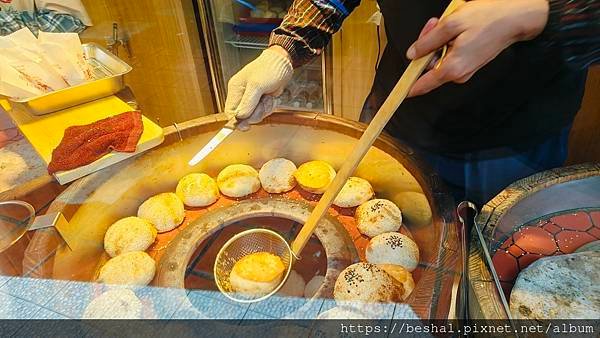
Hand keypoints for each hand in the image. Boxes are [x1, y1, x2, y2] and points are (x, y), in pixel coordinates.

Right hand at [224, 46, 293, 129]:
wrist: (283, 63)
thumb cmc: (268, 68)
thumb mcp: (257, 85)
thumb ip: (247, 102)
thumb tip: (239, 117)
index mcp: (235, 89)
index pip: (230, 112)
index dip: (237, 121)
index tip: (246, 125)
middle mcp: (242, 95)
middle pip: (244, 116)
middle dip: (256, 112)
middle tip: (263, 101)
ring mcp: (252, 99)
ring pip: (255, 115)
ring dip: (264, 109)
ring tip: (268, 96)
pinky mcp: (261, 101)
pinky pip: (264, 112)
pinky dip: (270, 107)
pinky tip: (272, 97)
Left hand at [406, 0, 548, 96]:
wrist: (515, 17)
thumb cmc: (487, 19)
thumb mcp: (451, 25)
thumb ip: (428, 42)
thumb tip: (412, 54)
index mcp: (451, 68)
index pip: (422, 85)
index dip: (408, 87)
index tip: (399, 93)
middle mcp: (458, 74)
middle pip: (429, 65)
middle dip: (426, 44)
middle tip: (434, 24)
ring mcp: (465, 70)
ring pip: (439, 57)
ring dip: (438, 40)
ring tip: (448, 22)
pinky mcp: (470, 63)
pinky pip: (450, 55)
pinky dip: (448, 41)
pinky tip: (455, 28)